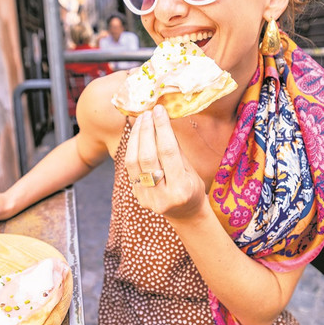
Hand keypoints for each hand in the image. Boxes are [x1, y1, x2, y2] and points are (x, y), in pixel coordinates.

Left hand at [125, 105, 205, 219]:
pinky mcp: (138, 196)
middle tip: (147, 113)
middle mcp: (162, 196)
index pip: (168, 152)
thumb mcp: (190, 169)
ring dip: (135, 137)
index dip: (162, 128)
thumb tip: (161, 121)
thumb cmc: (192, 187)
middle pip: (147, 156)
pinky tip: (136, 135)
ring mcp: (147, 198)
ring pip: (133, 162)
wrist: (186, 214)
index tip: (160, 110)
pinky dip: (132, 148)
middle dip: (146, 130)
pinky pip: (130, 168)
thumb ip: (175, 148)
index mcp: (181, 188)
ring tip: (140, 120)